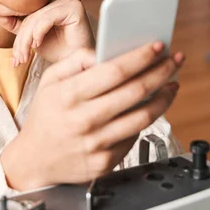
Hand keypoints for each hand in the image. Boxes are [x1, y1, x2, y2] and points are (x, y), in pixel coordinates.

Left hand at [0, 0, 93, 64]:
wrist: (78, 65)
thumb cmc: (59, 51)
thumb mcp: (30, 39)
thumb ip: (14, 25)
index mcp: (47, 1)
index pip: (21, 4)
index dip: (2, 9)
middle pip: (27, 13)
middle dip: (18, 38)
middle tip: (16, 58)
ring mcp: (66, 0)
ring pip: (35, 18)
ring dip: (26, 40)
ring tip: (24, 57)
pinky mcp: (74, 8)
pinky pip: (46, 18)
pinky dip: (39, 32)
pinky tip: (37, 45)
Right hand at [0, 41, 184, 190]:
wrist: (35, 160)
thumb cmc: (45, 117)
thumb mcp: (50, 80)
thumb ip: (76, 60)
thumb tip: (105, 51)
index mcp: (69, 95)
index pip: (114, 71)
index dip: (140, 57)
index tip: (157, 46)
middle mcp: (83, 120)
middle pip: (135, 91)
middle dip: (161, 71)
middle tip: (174, 61)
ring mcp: (96, 144)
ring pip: (143, 117)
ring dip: (164, 97)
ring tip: (172, 84)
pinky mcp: (105, 162)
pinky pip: (134, 137)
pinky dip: (145, 120)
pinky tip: (150, 108)